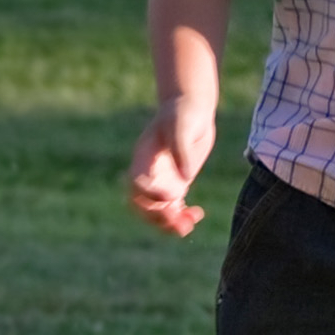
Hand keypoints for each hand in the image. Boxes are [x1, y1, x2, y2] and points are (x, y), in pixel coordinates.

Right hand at [126, 101, 215, 236]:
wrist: (192, 108)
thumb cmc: (184, 112)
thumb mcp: (183, 127)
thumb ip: (181, 150)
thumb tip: (185, 179)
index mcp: (143, 157)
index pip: (137, 184)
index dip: (150, 195)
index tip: (172, 197)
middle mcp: (149, 172)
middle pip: (142, 204)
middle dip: (157, 217)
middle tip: (179, 223)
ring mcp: (162, 180)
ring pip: (156, 211)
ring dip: (169, 224)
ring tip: (189, 226)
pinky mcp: (176, 184)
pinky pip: (173, 209)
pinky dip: (181, 217)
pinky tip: (198, 214)